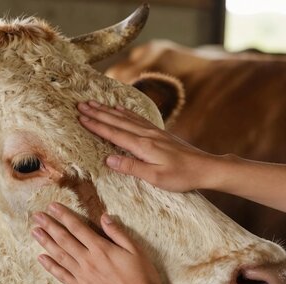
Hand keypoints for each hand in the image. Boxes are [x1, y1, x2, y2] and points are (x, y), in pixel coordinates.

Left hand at [31, 202, 168, 283]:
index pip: (77, 227)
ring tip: (34, 232)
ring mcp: (83, 277)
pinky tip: (41, 258)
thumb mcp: (136, 250)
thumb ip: (117, 233)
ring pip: (59, 256)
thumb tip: (104, 217)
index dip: (63, 215)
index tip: (52, 206)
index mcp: (101, 248)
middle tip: (37, 216)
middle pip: (64, 239)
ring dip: (45, 242)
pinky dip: (50, 266)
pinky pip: (62, 276)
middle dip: (49, 226)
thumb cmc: (143, 278)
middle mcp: (88, 261)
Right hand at [77, 100, 222, 191]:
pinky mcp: (159, 133)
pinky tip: (119, 109)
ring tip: (93, 103)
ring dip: (107, 111)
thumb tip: (108, 159)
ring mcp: (153, 132)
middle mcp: (146, 135)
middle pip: (116, 121)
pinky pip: (137, 118)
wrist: (205, 167)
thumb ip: (132, 167)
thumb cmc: (181, 176)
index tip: (81, 118)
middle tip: (80, 105)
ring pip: (125, 118)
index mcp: (143, 146)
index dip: (96, 125)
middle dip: (97, 113)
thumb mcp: (156, 177)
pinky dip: (125, 112)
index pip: (114, 134)